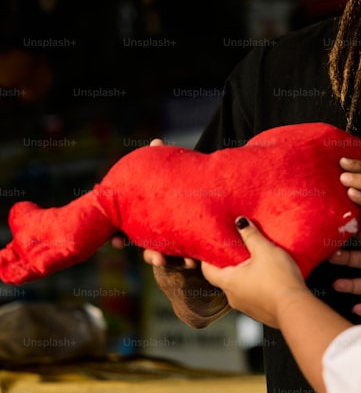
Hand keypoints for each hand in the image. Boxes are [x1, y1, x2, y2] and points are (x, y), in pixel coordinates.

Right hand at [111, 138, 199, 268]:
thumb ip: (162, 163)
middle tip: (153, 257)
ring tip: (174, 261)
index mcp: (144, 220)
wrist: (201, 212)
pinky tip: (194, 261)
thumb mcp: (169, 180)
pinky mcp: (187, 251)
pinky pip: (185, 260)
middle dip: (148, 254)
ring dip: (167, 261)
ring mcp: (169, 245)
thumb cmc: (176, 194)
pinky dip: (188, 261)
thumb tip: (156, 140)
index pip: (125, 232)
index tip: (118, 242)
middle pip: (146, 250)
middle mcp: (154, 236)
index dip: (119, 238)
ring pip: (164, 258)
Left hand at [202, 217, 309, 327]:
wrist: (294, 308)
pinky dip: (257, 287)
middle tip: (240, 251)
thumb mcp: (265, 250)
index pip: (207, 271)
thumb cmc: (278, 279)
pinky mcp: (259, 313)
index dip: (208, 259)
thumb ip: (251, 235)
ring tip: (259, 264)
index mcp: (229, 282)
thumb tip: (240, 222)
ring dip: (246, 277)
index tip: (213, 248)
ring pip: (240, 288)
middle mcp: (233, 297)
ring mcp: (246, 307)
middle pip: (225, 278)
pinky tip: (270, 279)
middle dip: (232, 265)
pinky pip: (253, 296)